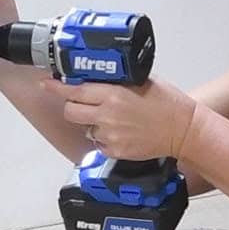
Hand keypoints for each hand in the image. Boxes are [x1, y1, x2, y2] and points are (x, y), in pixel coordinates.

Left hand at [42, 76, 197, 161]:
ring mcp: (110, 135)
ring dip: (92, 123)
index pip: (74, 91)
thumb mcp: (140, 81)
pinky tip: (123, 131)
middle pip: (71, 112)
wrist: (183, 130)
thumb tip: (96, 78)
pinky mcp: (115, 151)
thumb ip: (116, 81)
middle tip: (81, 103)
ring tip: (115, 119)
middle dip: (72, 106)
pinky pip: (100, 143)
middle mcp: (107, 116)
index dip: (56, 88)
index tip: (46, 84)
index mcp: (113, 94)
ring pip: (86, 128)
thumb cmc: (166, 103)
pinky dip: (105, 137)